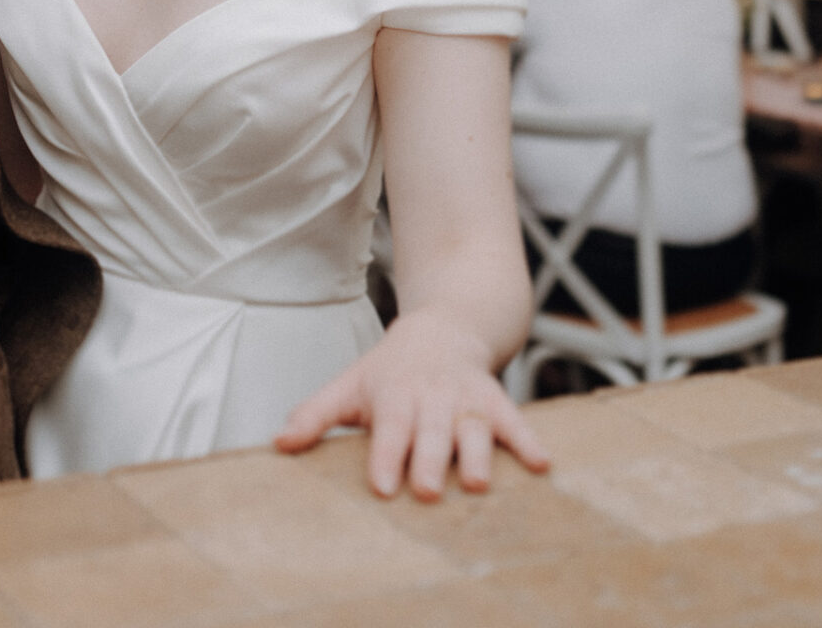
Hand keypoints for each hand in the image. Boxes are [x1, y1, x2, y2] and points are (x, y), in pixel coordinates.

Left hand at [273, 309, 548, 499]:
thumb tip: (279, 445)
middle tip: (425, 492)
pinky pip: (515, 420)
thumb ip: (315, 415)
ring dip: (477, 454)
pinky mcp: (496, 401)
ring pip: (473, 427)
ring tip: (477, 484)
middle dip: (428, 460)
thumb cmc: (388, 371)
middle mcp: (432, 397)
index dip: (384, 455)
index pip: (388, 426)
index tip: (380, 486)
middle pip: (431, 431)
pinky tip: (542, 465)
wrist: (443, 329)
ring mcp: (467, 399)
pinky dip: (528, 440)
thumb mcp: (349, 384)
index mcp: (394, 394)